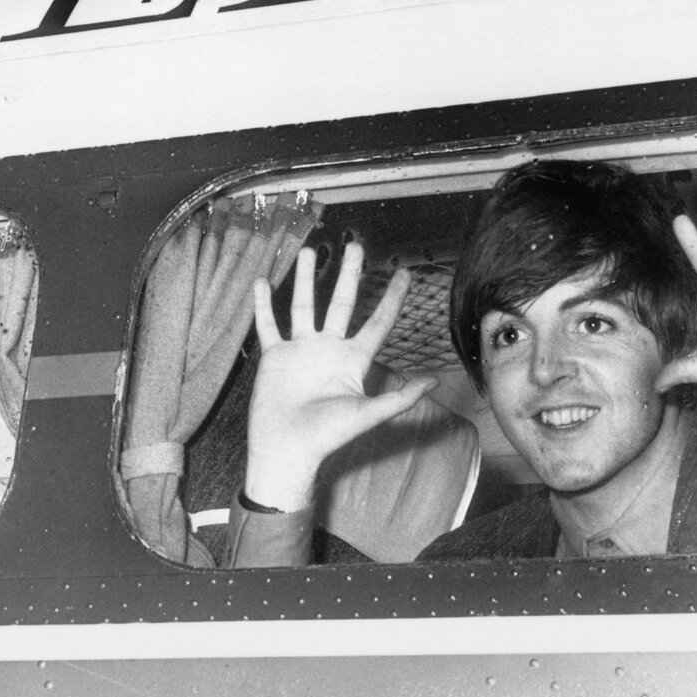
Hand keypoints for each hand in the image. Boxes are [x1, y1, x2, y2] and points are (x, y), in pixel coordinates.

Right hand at [243, 240, 436, 511]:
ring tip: (307, 252)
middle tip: (355, 246)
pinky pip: (269, 326)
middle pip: (341, 303)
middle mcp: (329, 349)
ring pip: (304, 306)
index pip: (378, 322)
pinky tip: (261, 283)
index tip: (403, 273)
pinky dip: (263, 306)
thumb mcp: (368, 413)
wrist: (287, 449)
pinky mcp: (275, 357)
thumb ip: (400, 397)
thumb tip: (435, 382)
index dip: (391, 298)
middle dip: (349, 275)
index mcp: (353, 360)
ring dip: (303, 279)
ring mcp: (301, 351)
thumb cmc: (328, 436)